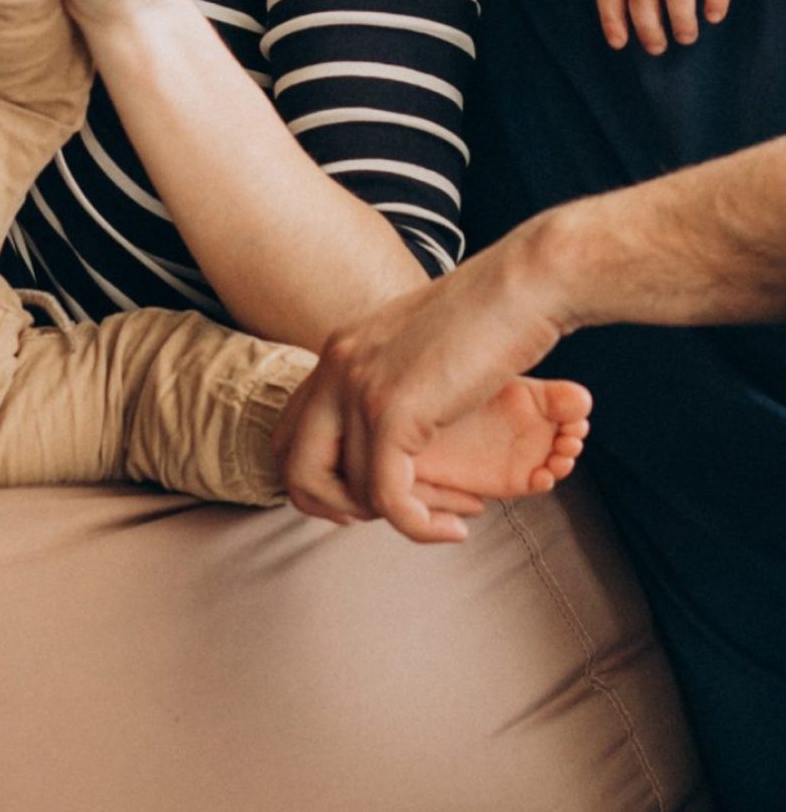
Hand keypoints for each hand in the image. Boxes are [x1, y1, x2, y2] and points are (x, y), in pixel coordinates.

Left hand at [275, 230, 570, 541]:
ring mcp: (360, 386)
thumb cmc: (491, 314)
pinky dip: (418, 527)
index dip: (316, 479)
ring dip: (398, 518)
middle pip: (294, 467)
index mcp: (339, 349)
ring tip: (446, 515)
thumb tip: (387, 422)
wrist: (524, 283)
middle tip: (389, 516)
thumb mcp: (418, 344)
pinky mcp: (394, 411)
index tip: (364, 497)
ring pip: (350, 490)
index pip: (287, 432)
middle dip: (335, 508)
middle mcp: (337, 365)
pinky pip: (388, 498)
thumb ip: (390, 377)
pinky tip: (451, 528)